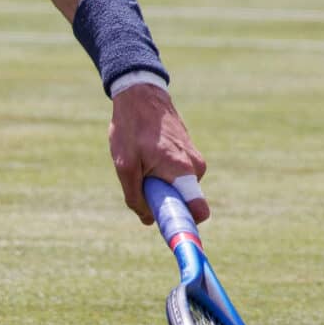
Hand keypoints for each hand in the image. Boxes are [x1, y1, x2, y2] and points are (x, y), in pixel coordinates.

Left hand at [106, 82, 206, 224]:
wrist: (140, 93)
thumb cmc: (131, 128)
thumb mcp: (125, 166)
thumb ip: (135, 197)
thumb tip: (149, 220)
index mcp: (183, 171)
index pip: (198, 211)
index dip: (185, 225)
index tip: (171, 230)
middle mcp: (196, 166)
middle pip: (184, 202)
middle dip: (165, 201)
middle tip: (142, 184)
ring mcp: (195, 158)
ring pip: (180, 188)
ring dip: (161, 185)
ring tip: (142, 163)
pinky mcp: (190, 153)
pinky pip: (179, 176)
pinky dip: (163, 173)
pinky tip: (148, 155)